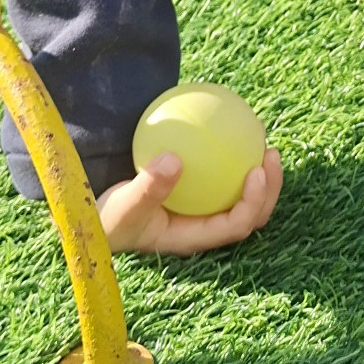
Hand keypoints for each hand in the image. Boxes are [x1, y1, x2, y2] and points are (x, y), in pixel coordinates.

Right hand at [96, 148, 282, 254]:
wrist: (94, 216)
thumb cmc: (109, 216)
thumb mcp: (124, 205)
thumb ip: (148, 187)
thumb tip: (174, 158)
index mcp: (194, 237)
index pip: (235, 225)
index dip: (253, 202)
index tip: (256, 171)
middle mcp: (203, 226)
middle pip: (250, 213)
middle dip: (269, 188)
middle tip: (270, 153)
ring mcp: (201, 212)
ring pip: (240, 194)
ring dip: (259, 172)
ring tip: (261, 138)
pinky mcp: (195, 194)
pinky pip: (219, 174)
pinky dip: (230, 155)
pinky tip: (229, 125)